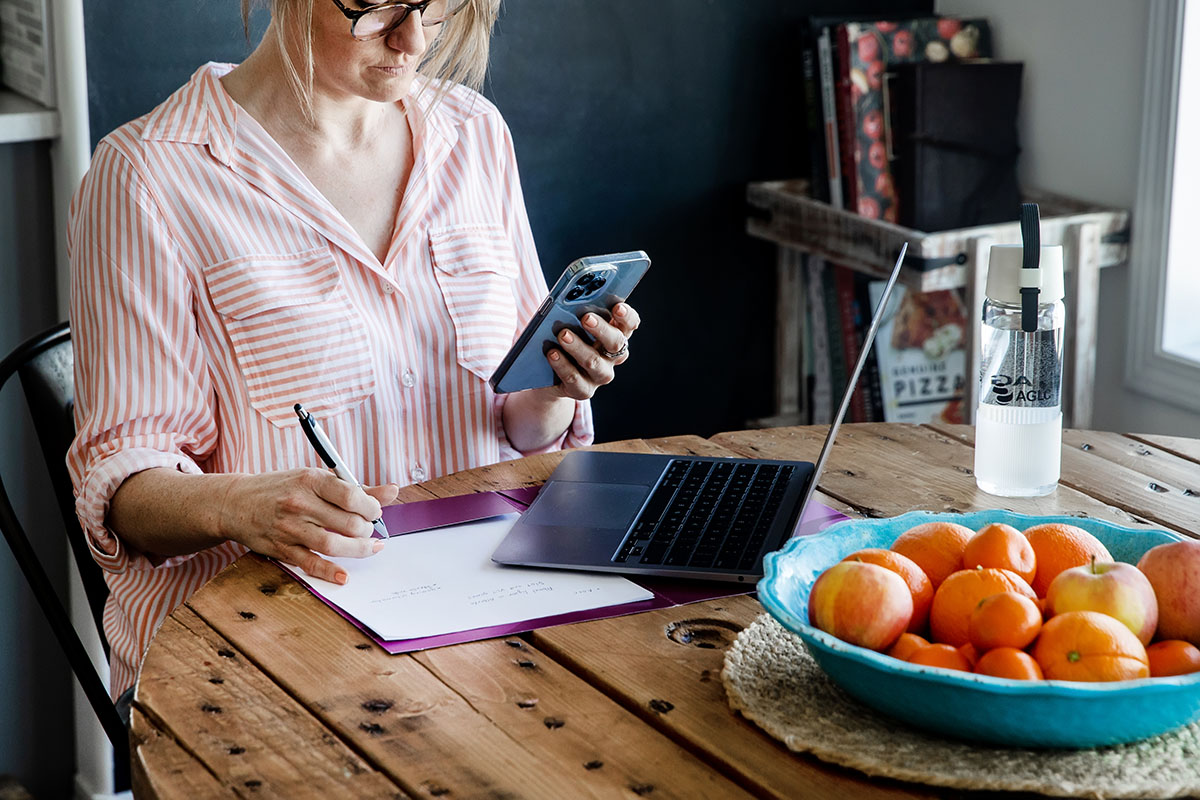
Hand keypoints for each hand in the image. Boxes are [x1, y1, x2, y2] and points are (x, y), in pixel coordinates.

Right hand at [217, 468, 399, 584]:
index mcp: (311, 480)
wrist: (236, 502)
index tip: (375, 512)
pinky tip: (344, 575)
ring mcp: (290, 528)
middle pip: (348, 523)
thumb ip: (356, 488)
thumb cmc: (282, 488)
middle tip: (369, 530)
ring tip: (369, 548)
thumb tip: (392, 492)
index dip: (372, 507)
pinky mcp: (282, 549)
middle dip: (367, 530)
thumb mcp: (316, 479)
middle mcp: (300, 503)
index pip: (352, 496)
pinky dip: (330, 572)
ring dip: (358, 550)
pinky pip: (311, 564)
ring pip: (333, 545)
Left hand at [546, 302, 640, 399]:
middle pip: (616, 343)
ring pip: (594, 362)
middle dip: (602, 329)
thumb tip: (571, 298)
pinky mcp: (583, 390)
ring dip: (578, 347)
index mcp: (615, 335)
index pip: (629, 325)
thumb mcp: (573, 323)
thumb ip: (578, 311)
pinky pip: (575, 379)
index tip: (617, 306)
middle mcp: (612, 357)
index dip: (626, 316)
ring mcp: (599, 375)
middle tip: (586, 318)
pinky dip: (562, 365)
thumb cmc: (565, 338)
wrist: (549, 373)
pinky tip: (552, 354)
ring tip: (563, 335)